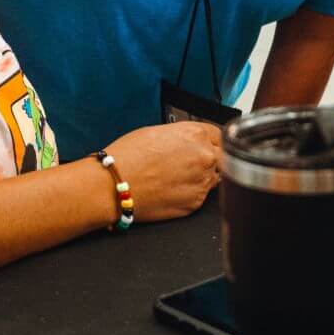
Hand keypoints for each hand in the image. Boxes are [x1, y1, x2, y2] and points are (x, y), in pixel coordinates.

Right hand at [104, 121, 221, 222]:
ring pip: (213, 177)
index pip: (219, 134)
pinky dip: (191, 192)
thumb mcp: (158, 131)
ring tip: (175, 177)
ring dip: (201, 176)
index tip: (205, 144)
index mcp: (196, 134)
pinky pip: (201, 195)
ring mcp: (202, 181)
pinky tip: (171, 189)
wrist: (113, 186)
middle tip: (188, 163)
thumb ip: (184, 136)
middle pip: (220, 156)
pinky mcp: (195, 203)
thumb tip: (192, 141)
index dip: (210, 140)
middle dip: (208, 158)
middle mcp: (204, 157)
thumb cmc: (127, 157)